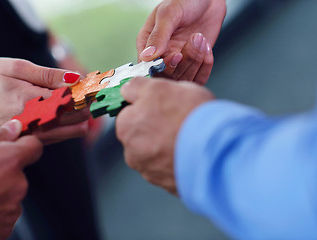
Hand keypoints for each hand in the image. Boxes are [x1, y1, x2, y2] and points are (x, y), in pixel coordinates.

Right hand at [0, 58, 89, 143]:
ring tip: (85, 103)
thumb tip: (76, 78)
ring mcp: (34, 133)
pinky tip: (74, 115)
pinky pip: (62, 135)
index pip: (69, 100)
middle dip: (87, 104)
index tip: (93, 85)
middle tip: (91, 93)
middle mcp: (33, 121)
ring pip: (72, 129)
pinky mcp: (34, 139)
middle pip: (75, 117)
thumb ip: (49, 75)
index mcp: (29, 101)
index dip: (85, 92)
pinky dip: (72, 125)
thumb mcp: (18, 67)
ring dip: (83, 116)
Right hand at [0, 120, 42, 238]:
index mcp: (9, 161)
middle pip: (18, 173)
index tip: (15, 146)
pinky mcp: (2, 231)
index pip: (34, 147)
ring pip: (10, 194)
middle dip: (2, 171)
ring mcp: (11, 211)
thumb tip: (14, 127)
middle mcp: (17, 185)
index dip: (24, 145)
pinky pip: (2, 215)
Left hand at [116, 77, 213, 193]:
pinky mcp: (167, 184)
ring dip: (167, 146)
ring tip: (187, 136)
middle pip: (142, 135)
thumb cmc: (189, 116)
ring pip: (156, 153)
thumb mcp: (159, 87)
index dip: (148, 107)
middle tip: (178, 120)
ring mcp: (150, 171)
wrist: (216, 148)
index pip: (130, 113)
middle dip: (157, 128)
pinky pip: (170, 168)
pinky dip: (178, 160)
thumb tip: (129, 89)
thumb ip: (137, 87)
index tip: (163, 106)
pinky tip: (191, 151)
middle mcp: (132, 152)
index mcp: (126, 127)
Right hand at [138, 0, 225, 83]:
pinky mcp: (192, 67)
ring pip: (183, 79)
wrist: (208, 0)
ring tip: (201, 40)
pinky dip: (205, 67)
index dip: (163, 66)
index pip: (148, 67)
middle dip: (184, 62)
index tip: (177, 55)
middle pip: (167, 76)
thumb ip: (158, 35)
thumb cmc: (184, 1)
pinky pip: (197, 79)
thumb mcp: (169, 14)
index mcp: (146, 45)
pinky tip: (207, 49)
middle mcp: (160, 57)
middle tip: (194, 42)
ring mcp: (177, 64)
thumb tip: (147, 57)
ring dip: (196, 61)